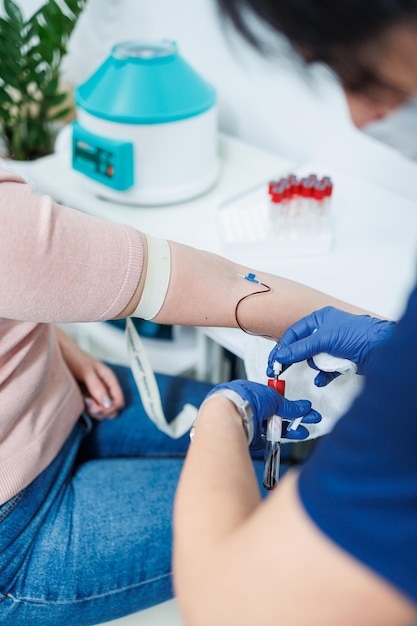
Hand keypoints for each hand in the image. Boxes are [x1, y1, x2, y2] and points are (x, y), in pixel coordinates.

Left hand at [55, 327, 124, 418]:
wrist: (56, 351)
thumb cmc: (73, 357)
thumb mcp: (86, 372)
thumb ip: (97, 387)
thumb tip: (108, 404)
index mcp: (109, 379)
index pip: (119, 402)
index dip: (110, 408)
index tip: (96, 407)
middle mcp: (104, 387)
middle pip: (111, 409)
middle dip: (101, 411)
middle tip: (87, 403)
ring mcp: (94, 392)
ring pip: (100, 411)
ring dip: (92, 410)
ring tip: (81, 399)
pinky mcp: (84, 395)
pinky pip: (89, 408)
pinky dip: (85, 408)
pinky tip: (77, 399)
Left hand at [204, 379, 320, 445]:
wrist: (228, 415)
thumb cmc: (244, 398)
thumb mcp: (273, 398)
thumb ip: (289, 406)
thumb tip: (303, 407)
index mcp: (251, 393)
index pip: (274, 400)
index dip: (289, 405)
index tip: (303, 409)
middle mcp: (248, 408)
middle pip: (274, 415)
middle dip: (292, 419)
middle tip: (308, 421)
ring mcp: (247, 423)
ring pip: (270, 429)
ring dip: (287, 431)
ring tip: (302, 432)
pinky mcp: (246, 439)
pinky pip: (263, 441)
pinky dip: (274, 441)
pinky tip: (284, 441)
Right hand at [267, 306, 395, 385]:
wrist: (382, 349)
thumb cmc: (359, 334)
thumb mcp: (324, 339)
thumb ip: (300, 348)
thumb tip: (282, 354)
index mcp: (319, 320)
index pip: (294, 334)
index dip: (283, 347)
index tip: (275, 361)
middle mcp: (325, 332)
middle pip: (302, 348)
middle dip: (293, 359)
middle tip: (278, 370)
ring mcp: (333, 347)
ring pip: (314, 360)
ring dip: (318, 365)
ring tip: (325, 365)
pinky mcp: (340, 361)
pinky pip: (325, 371)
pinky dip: (323, 376)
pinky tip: (322, 379)